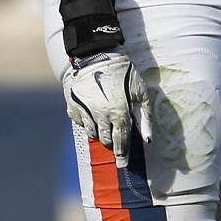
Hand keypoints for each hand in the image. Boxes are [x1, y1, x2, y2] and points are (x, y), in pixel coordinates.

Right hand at [63, 50, 149, 165]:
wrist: (97, 55)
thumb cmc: (124, 73)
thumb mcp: (141, 93)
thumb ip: (144, 117)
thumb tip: (148, 139)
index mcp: (119, 113)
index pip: (121, 140)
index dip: (123, 154)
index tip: (123, 165)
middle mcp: (100, 115)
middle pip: (106, 139)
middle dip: (112, 144)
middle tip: (116, 143)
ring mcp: (84, 111)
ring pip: (92, 132)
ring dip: (100, 134)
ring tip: (105, 125)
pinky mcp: (72, 105)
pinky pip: (79, 122)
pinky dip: (86, 123)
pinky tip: (92, 115)